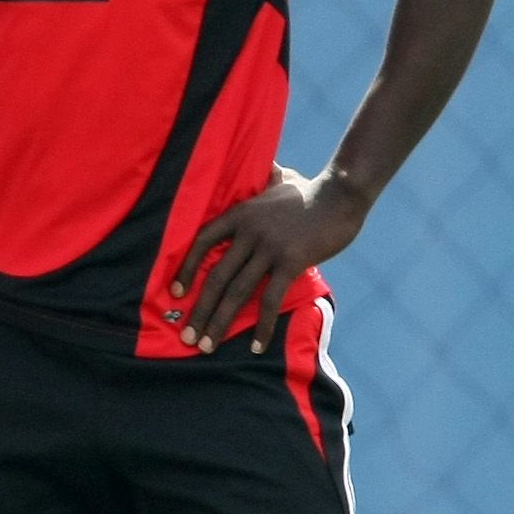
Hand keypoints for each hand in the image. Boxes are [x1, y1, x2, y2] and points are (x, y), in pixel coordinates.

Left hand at [171, 164, 369, 353]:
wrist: (339, 194)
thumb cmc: (309, 190)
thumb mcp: (277, 180)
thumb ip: (263, 178)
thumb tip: (263, 167)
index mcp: (239, 214)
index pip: (201, 242)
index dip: (185, 269)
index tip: (174, 293)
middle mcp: (247, 232)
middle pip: (216, 275)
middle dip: (200, 309)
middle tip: (187, 336)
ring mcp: (268, 248)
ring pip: (237, 291)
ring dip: (220, 322)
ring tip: (207, 346)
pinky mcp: (290, 262)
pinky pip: (270, 299)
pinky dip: (262, 325)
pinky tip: (257, 346)